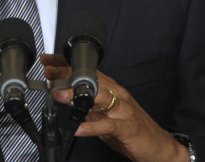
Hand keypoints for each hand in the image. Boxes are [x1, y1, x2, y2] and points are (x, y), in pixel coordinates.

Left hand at [40, 54, 189, 161]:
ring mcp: (123, 110)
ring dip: (77, 95)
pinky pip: (107, 125)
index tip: (47, 60)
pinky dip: (92, 126)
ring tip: (59, 95)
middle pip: (89, 79)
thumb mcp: (104, 113)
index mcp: (110, 88)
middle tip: (49, 73)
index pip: (85, 71)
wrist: (159, 146)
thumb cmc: (130, 127)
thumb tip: (64, 96)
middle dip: (67, 75)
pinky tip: (79, 128)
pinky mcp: (127, 127)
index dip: (65, 64)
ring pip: (99, 96)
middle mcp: (116, 94)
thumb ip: (86, 104)